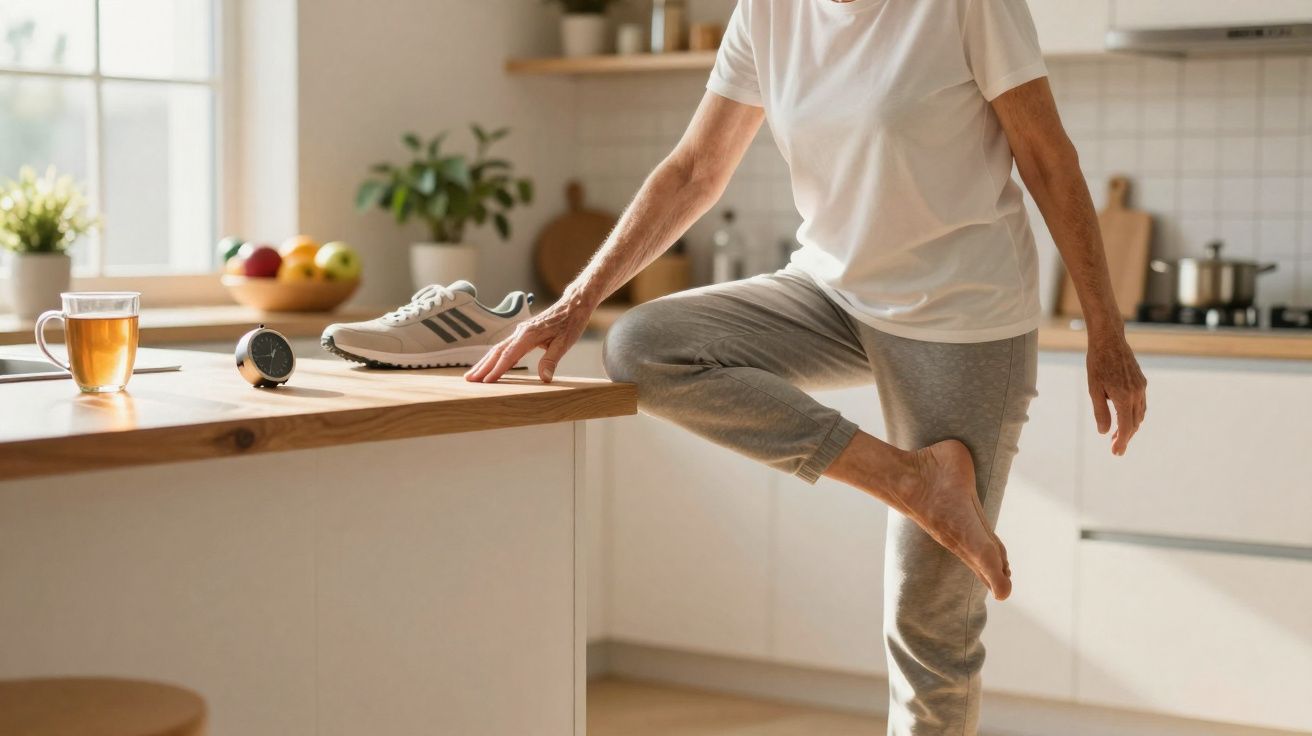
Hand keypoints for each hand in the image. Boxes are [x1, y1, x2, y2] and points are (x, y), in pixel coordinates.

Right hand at [464, 293, 594, 383]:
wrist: (573, 304)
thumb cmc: (570, 322)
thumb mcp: (565, 343)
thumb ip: (552, 360)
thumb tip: (544, 378)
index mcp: (528, 335)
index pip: (509, 356)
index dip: (497, 370)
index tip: (486, 381)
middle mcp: (520, 332)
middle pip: (497, 352)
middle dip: (482, 366)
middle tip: (469, 380)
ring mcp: (520, 332)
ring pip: (498, 348)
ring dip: (485, 362)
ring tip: (473, 374)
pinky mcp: (523, 332)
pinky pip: (505, 346)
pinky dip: (495, 356)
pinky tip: (490, 364)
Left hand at [1086, 331, 1146, 455]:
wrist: (1109, 341)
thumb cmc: (1097, 364)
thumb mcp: (1094, 389)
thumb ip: (1100, 412)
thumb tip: (1104, 432)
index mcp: (1124, 397)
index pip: (1126, 427)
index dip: (1122, 442)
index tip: (1116, 453)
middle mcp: (1137, 394)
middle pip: (1134, 423)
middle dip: (1125, 437)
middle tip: (1114, 447)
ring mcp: (1141, 387)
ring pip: (1140, 414)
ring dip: (1130, 427)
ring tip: (1117, 434)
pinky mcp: (1142, 382)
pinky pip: (1141, 404)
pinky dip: (1134, 414)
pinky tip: (1124, 417)